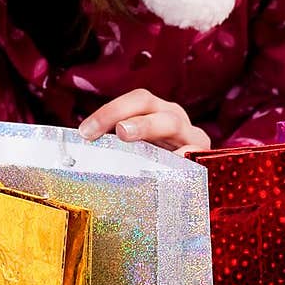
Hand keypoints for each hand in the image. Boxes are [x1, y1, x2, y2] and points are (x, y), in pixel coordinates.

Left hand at [77, 88, 211, 155]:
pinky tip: (175, 159)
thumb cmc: (153, 165)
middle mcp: (172, 117)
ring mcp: (189, 134)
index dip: (108, 111)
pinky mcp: (203, 156)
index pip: (133, 101)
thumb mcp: (133, 151)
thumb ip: (112, 148)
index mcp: (154, 111)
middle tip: (109, 129)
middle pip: (147, 104)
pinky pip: (196, 152)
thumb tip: (80, 152)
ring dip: (148, 126)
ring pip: (170, 122)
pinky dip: (186, 154)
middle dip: (122, 112)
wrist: (190, 183)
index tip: (85, 132)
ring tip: (129, 136)